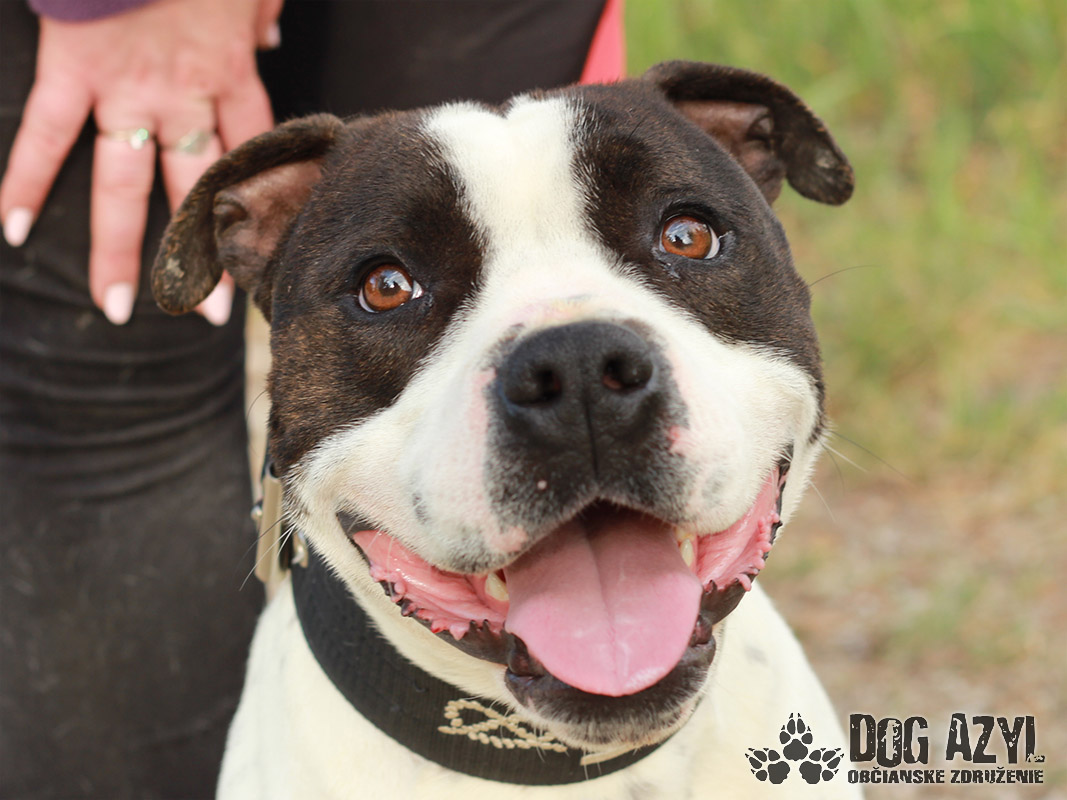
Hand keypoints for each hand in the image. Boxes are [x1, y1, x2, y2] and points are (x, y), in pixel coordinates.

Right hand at [0, 0, 281, 324]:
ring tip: (116, 306)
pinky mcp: (74, 70)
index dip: (255, 214)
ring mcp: (128, 90)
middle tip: (207, 316)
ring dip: (120, 250)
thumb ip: (258, 22)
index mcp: (232, 78)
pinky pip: (48, 135)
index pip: (250, 161)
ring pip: (123, 186)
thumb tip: (268, 42)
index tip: (260, 258)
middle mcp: (185, 98)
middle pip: (195, 194)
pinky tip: (13, 229)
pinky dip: (25, 180)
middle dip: (201, 256)